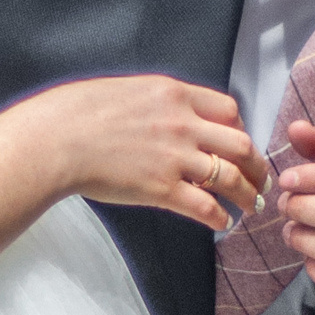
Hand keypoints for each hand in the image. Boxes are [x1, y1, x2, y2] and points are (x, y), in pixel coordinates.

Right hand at [6, 75, 269, 231]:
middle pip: (240, 144)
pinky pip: (206, 206)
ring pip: (231, 177)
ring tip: (251, 206)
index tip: (239, 144)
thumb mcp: (126, 90)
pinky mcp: (162, 189)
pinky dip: (220, 217)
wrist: (54, 140)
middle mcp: (183, 123)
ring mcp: (175, 157)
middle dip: (256, 165)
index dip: (240, 129)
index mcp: (174, 94)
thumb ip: (156, 101)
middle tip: (259, 180)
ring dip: (247, 195)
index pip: (229, 110)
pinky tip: (221, 224)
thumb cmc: (77, 113)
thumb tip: (166, 113)